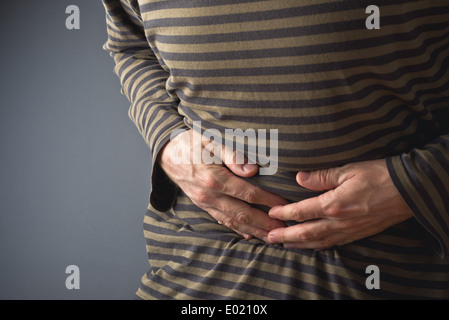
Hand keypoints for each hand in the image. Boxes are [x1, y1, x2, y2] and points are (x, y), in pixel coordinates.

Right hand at [158, 129, 287, 240]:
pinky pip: (221, 220)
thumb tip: (252, 170)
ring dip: (253, 230)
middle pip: (243, 213)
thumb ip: (231, 154)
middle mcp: (210, 196)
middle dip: (265, 223)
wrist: (166, 153)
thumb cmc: (191, 142)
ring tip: (271, 237)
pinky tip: (248, 234)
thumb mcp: (210, 140)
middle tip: (284, 230)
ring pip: (233, 221)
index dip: (269, 201)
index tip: (285, 205)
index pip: (249, 194)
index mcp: (214, 179)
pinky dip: (236, 229)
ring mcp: (205, 203)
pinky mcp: (202, 205)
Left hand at [267, 159, 412, 249]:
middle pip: (305, 232)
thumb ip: (321, 176)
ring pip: (318, 241)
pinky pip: (334, 244)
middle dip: (285, 235)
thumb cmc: (379, 175)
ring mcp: (349, 230)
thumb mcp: (348, 170)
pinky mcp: (358, 233)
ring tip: (284, 245)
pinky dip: (319, 247)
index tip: (271, 214)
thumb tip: (298, 178)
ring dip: (299, 244)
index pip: (301, 212)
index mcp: (334, 204)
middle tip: (269, 238)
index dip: (284, 214)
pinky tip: (312, 247)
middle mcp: (339, 221)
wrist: (409, 190)